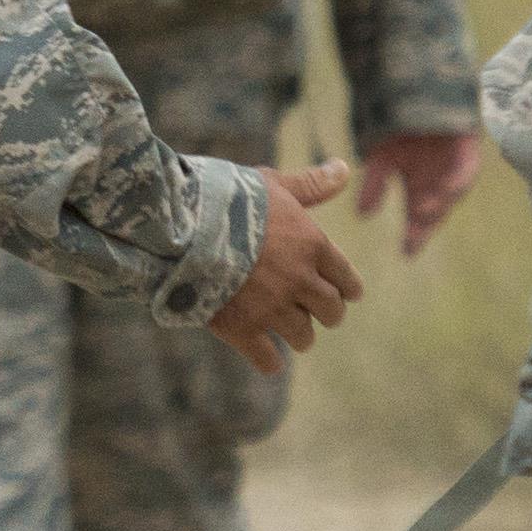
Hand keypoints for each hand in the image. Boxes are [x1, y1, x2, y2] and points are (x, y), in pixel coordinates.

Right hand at [208, 159, 362, 375]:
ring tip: (296, 335)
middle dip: (328, 313)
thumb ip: (310, 184)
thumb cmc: (227, 197)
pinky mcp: (243, 329)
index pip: (345, 277)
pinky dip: (270, 362)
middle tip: (322, 314)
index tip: (349, 294)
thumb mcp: (272, 183)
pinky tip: (270, 360)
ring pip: (303, 336)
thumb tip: (344, 168)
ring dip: (301, 336)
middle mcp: (299, 280)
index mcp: (312, 245)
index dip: (349, 288)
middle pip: (331, 311)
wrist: (182, 226)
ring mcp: (272, 308)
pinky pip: (268, 359)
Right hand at [355, 129, 481, 256]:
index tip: (406, 253)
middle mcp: (438, 181)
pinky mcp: (469, 149)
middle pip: (436, 210)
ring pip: (452, 193)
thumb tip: (362, 214)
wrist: (418, 90)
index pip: (419, 219)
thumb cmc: (400, 126)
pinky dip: (457, 181)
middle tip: (413, 240)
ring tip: (423, 212)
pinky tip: (446, 191)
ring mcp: (454, 166)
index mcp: (420, 188)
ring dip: (439, 203)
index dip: (415, 236)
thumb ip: (374, 183)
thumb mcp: (382, 156)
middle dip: (426, 225)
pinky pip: (468, 170)